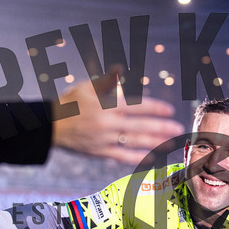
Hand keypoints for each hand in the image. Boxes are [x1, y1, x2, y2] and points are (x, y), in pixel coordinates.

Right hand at [52, 67, 184, 164]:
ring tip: (171, 143)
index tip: (169, 110)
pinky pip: (122, 157)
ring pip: (134, 142)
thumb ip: (107, 81)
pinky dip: (137, 158)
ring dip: (155, 143)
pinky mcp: (100, 152)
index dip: (154, 108)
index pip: (136, 106)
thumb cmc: (70, 102)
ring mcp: (104, 139)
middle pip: (139, 126)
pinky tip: (152, 159)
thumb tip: (121, 69)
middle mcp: (107, 123)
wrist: (50, 127)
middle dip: (161, 128)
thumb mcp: (86, 87)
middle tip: (178, 128)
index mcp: (106, 105)